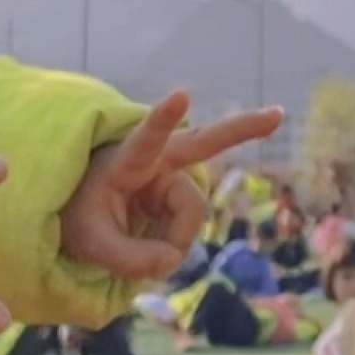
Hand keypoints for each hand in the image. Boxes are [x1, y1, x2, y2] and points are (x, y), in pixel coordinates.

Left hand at [60, 93, 284, 280]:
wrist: (78, 214)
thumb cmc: (75, 214)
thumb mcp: (89, 242)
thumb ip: (130, 258)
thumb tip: (174, 261)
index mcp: (125, 161)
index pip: (146, 140)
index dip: (163, 120)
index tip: (182, 94)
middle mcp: (155, 163)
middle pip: (206, 143)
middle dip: (244, 128)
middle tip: (279, 114)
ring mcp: (171, 178)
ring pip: (192, 214)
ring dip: (172, 239)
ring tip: (139, 252)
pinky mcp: (179, 196)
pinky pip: (188, 227)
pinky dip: (174, 242)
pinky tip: (156, 246)